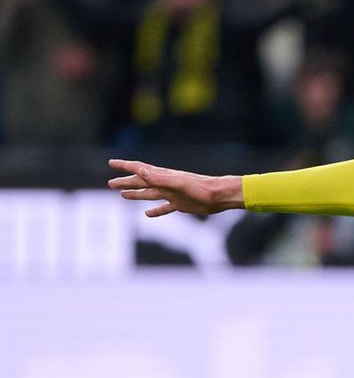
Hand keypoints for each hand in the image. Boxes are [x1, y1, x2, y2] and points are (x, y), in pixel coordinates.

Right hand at [108, 159, 242, 216]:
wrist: (220, 196)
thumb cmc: (201, 188)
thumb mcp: (178, 183)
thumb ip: (159, 177)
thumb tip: (140, 171)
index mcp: (163, 176)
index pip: (140, 169)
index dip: (125, 166)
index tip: (111, 163)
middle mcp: (166, 184)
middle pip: (141, 182)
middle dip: (126, 182)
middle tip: (110, 183)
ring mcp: (173, 195)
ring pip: (150, 194)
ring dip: (136, 194)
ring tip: (122, 195)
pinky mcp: (181, 205)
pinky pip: (164, 208)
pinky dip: (155, 211)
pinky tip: (147, 214)